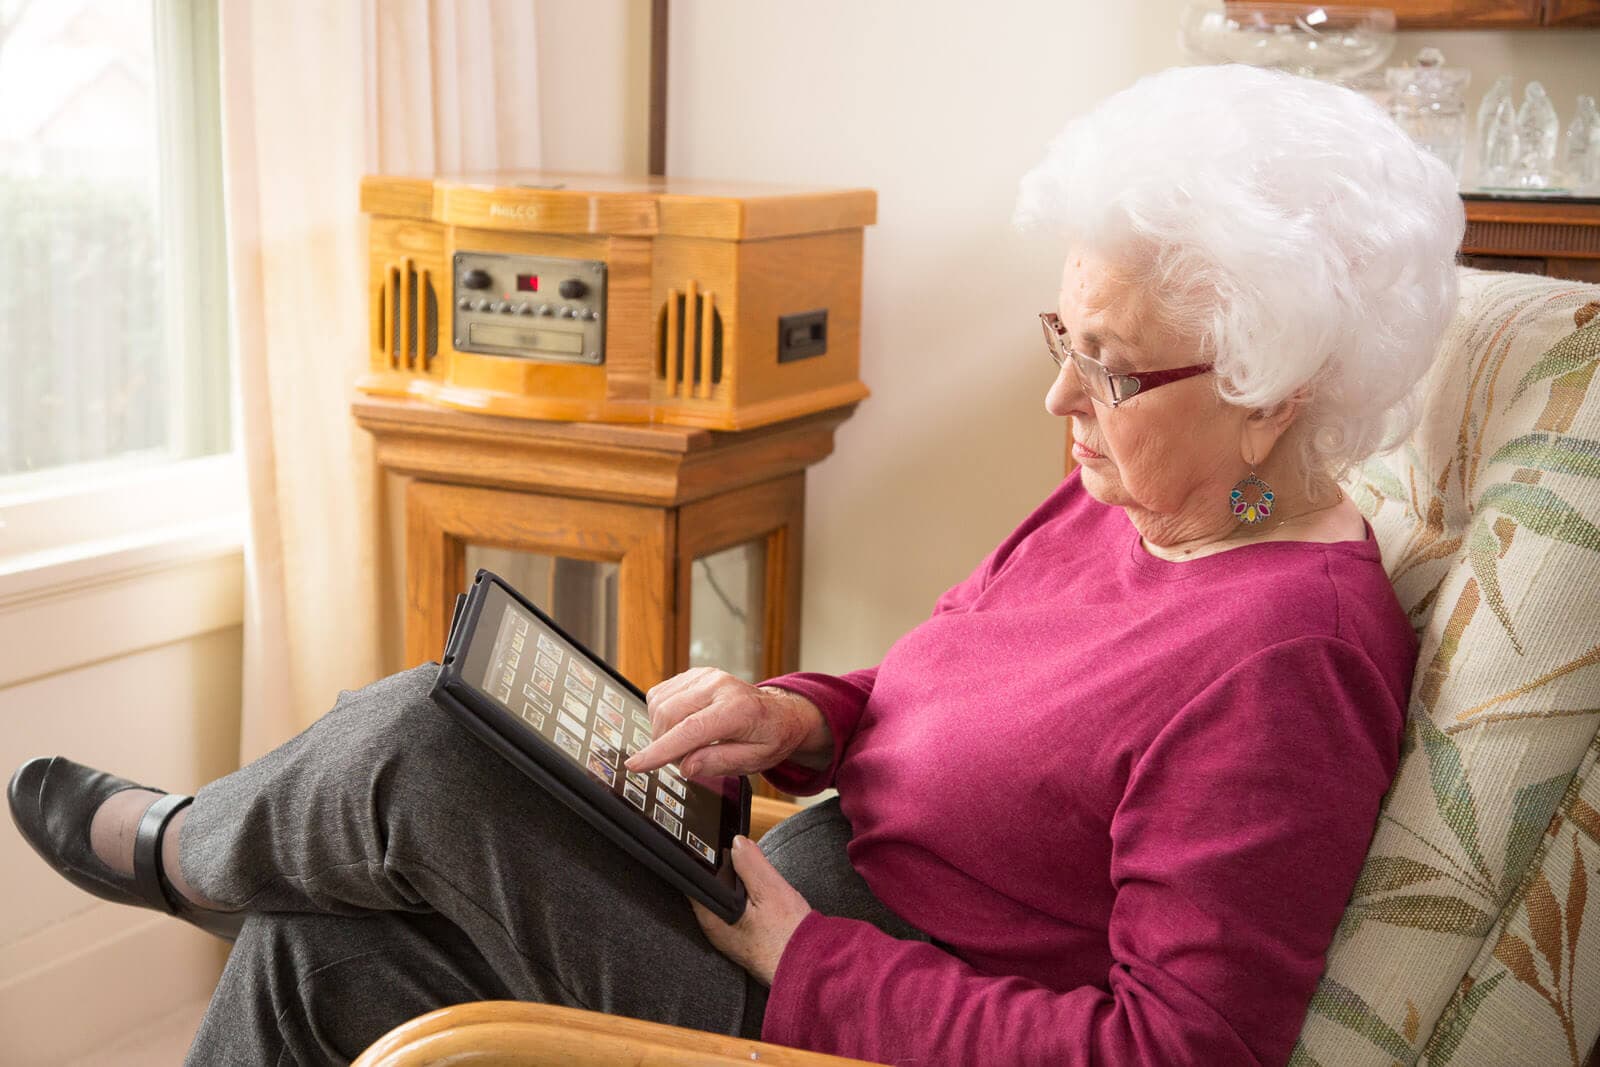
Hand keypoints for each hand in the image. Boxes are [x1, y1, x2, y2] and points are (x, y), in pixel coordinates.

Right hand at [625, 667, 829, 777]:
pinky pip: (661, 694)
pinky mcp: (695, 674)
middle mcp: (719, 686)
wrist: (780, 712)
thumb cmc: (769, 737)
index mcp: (738, 710)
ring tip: (686, 743)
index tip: (636, 765)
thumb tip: (686, 765)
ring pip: (660, 703)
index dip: (660, 751)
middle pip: (669, 715)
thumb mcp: (754, 761)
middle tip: (683, 760)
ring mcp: (705, 676)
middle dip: (664, 744)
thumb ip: (719, 763)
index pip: (690, 731)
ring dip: (662, 730)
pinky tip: (681, 725)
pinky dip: (662, 714)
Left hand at [690, 834, 812, 985]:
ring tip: (756, 882)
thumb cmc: (788, 935)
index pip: (695, 882)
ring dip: (737, 888)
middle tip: (743, 862)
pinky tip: (762, 900)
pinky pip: (737, 914)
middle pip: (711, 891)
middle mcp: (714, 930)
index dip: (705, 861)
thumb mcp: (770, 889)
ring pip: (725, 902)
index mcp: (712, 917)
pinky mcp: (743, 941)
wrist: (808, 965)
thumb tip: (737, 843)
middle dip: (724, 873)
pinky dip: (746, 903)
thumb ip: (750, 863)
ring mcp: (728, 938)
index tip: (716, 847)